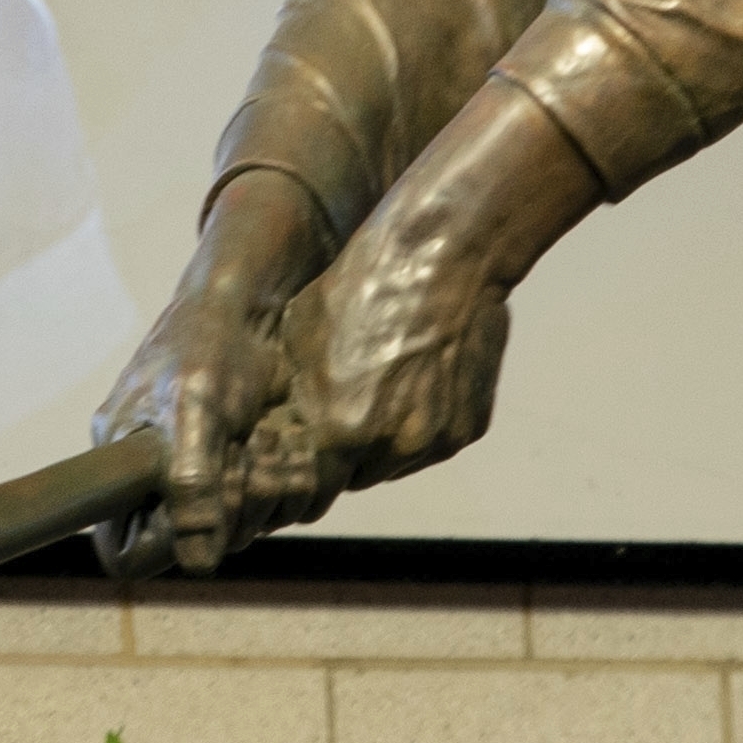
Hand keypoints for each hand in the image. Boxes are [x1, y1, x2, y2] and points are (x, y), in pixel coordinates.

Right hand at [98, 176, 331, 578]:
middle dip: (229, 509)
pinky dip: (278, 479)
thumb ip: (192, 483)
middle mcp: (150, 474)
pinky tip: (280, 441)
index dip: (161, 545)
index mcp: (119, 462)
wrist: (252, 304)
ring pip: (231, 528)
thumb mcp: (196, 409)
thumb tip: (199, 562)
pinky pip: (259, 505)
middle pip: (188, 545)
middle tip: (246, 460)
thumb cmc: (210, 345)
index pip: (123, 549)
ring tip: (265, 440)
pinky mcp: (232, 463)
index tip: (202, 510)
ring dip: (259, 492)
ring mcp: (194, 470)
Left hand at [283, 86, 604, 498]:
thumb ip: (292, 399)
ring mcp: (436, 440)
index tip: (300, 463)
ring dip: (383, 442)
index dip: (304, 474)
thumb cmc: (359, 289)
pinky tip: (414, 381)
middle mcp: (392, 448)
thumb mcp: (298, 341)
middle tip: (339, 415)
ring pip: (396, 462)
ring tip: (378, 389)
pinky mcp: (469, 428)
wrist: (440, 256)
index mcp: (340, 432)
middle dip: (343, 455)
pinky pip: (433, 442)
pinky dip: (421, 425)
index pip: (312, 486)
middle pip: (355, 476)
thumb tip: (274, 430)